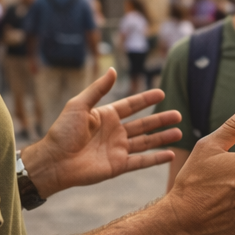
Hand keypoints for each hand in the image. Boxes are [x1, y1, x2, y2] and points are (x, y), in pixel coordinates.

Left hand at [22, 72, 181, 197]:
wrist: (55, 161)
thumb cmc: (62, 132)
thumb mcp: (79, 105)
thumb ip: (98, 89)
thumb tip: (113, 69)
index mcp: (106, 116)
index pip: (131, 106)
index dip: (146, 100)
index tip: (161, 93)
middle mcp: (114, 132)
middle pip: (143, 124)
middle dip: (160, 120)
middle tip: (178, 114)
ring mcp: (118, 149)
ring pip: (146, 142)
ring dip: (162, 137)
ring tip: (179, 132)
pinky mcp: (118, 166)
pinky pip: (141, 161)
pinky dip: (156, 159)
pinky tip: (170, 154)